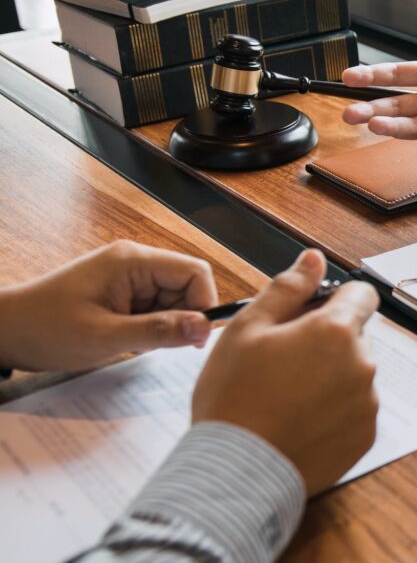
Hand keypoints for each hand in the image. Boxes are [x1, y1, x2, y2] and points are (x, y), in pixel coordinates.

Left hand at [0, 241, 216, 370]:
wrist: (4, 332)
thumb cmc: (46, 329)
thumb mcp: (105, 336)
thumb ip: (159, 331)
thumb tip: (204, 328)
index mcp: (132, 261)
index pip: (194, 272)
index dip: (204, 303)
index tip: (195, 337)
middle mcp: (134, 263)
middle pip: (186, 286)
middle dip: (182, 317)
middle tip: (161, 346)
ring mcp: (127, 278)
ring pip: (172, 300)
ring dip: (164, 325)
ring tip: (134, 343)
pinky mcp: (120, 294)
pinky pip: (153, 308)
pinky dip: (150, 328)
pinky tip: (126, 340)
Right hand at [192, 249, 379, 496]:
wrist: (235, 470)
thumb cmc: (234, 398)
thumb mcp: (248, 328)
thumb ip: (288, 287)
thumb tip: (313, 259)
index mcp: (337, 331)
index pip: (362, 294)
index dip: (336, 299)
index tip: (311, 314)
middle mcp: (362, 365)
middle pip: (356, 336)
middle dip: (328, 340)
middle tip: (284, 360)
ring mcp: (367, 403)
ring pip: (355, 374)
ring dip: (332, 376)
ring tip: (287, 396)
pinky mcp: (364, 436)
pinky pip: (355, 410)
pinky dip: (334, 411)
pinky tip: (298, 420)